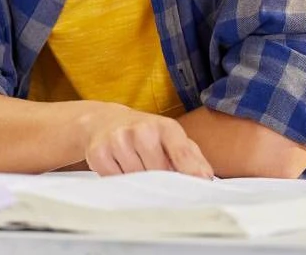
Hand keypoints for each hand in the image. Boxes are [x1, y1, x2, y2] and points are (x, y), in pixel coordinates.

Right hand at [80, 104, 212, 177]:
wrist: (105, 122)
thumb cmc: (146, 135)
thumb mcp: (171, 138)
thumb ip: (191, 157)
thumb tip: (206, 177)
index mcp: (164, 126)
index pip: (181, 151)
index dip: (191, 170)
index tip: (199, 184)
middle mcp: (141, 130)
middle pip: (158, 172)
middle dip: (162, 181)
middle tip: (159, 178)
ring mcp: (118, 140)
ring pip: (136, 179)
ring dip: (139, 182)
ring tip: (137, 168)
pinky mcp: (99, 153)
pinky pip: (115, 181)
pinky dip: (120, 181)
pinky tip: (121, 168)